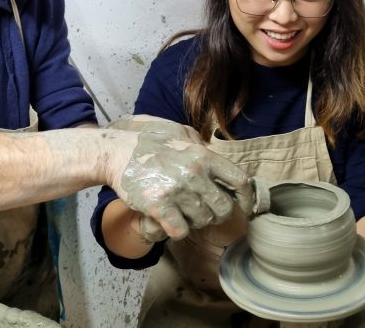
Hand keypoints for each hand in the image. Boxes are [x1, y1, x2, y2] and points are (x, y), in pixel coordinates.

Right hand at [107, 115, 253, 241]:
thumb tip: (219, 164)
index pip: (240, 180)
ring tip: (182, 210)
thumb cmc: (150, 141)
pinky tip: (169, 220)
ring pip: (203, 221)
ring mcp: (177, 190)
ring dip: (195, 221)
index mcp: (203, 155)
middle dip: (217, 213)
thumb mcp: (181, 133)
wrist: (116, 151)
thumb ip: (202, 147)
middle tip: (203, 210)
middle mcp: (194, 173)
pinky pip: (181, 231)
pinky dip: (177, 230)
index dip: (247, 198)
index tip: (245, 208)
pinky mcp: (158, 206)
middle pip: (223, 207)